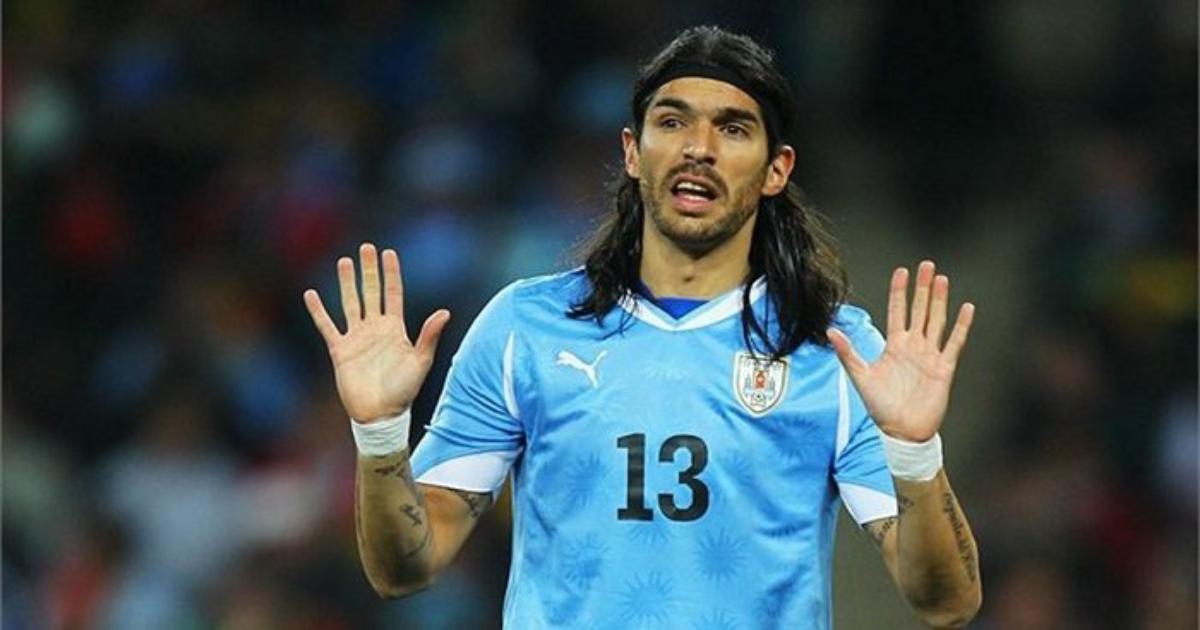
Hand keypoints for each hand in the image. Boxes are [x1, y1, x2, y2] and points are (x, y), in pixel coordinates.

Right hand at [303, 243, 450, 422]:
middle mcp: (375, 329)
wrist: (380, 415)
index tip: (389, 253)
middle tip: (366, 247)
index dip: (391, 274)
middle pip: (371, 292)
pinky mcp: (340, 350)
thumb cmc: (403, 391)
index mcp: (395, 329)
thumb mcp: (421, 361)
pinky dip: (318, 311)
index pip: (393, 294)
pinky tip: (311, 294)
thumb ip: (429, 336)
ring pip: (350, 303)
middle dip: (369, 270)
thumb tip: (445, 312)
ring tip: (344, 262)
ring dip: (347, 283)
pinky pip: (327, 326)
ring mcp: (357, 338)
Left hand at [827, 261, 974, 441]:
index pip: (897, 312)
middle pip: (919, 310)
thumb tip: (830, 331)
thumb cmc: (880, 407)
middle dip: (921, 288)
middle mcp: (913, 347)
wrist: (902, 432)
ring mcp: (930, 356)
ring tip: (941, 279)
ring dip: (939, 300)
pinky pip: (954, 343)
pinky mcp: (944, 368)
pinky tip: (966, 308)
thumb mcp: (860, 377)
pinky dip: (961, 326)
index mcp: (894, 346)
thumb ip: (848, 353)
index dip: (899, 292)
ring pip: (936, 321)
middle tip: (926, 265)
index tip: (901, 271)